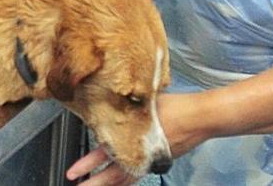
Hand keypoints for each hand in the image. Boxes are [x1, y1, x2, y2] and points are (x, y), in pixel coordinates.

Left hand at [65, 93, 211, 183]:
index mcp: (134, 141)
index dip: (86, 165)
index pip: (104, 156)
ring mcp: (150, 161)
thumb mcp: (146, 100)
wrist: (200, 117)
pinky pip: (137, 174)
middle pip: (113, 176)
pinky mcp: (157, 160)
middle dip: (94, 183)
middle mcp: (141, 156)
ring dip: (108, 184)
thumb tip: (105, 94)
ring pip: (125, 179)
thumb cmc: (176, 107)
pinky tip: (118, 181)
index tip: (72, 173)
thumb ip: (126, 103)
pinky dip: (125, 180)